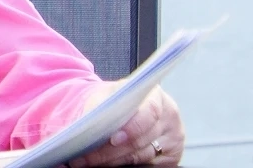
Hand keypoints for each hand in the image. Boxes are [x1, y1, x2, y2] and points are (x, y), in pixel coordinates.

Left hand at [66, 86, 182, 166]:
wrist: (123, 107)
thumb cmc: (115, 101)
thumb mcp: (106, 94)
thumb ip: (99, 106)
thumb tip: (82, 124)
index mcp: (156, 96)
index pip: (150, 111)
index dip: (132, 127)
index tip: (112, 139)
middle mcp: (169, 117)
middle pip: (141, 140)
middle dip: (111, 150)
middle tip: (86, 156)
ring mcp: (172, 138)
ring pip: (141, 156)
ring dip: (113, 160)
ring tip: (88, 161)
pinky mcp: (171, 156)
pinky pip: (147, 164)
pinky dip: (125, 165)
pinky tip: (106, 164)